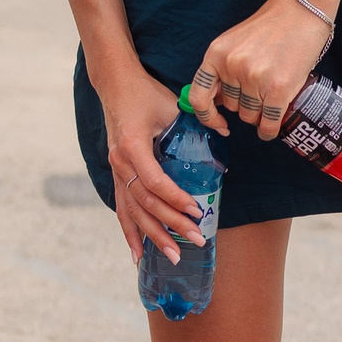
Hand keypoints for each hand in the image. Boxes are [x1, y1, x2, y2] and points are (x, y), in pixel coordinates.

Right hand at [96, 61, 205, 266]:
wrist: (116, 85)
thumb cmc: (146, 93)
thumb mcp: (172, 105)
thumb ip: (198, 121)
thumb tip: (226, 132)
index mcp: (132, 146)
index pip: (154, 181)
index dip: (176, 199)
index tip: (197, 211)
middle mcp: (120, 162)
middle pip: (145, 203)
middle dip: (171, 225)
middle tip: (197, 239)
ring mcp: (115, 170)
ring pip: (132, 211)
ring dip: (153, 236)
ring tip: (173, 256)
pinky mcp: (116, 174)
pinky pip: (122, 208)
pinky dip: (130, 232)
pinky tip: (137, 253)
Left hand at [189, 0, 334, 143]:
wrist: (302, 11)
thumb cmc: (270, 27)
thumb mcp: (235, 43)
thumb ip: (223, 69)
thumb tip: (217, 102)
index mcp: (217, 53)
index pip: (199, 96)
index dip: (206, 116)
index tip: (219, 123)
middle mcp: (233, 66)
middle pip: (232, 107)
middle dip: (245, 105)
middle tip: (261, 92)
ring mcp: (255, 78)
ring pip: (249, 115)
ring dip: (260, 114)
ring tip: (271, 98)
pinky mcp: (278, 88)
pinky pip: (268, 122)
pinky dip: (269, 130)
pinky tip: (271, 128)